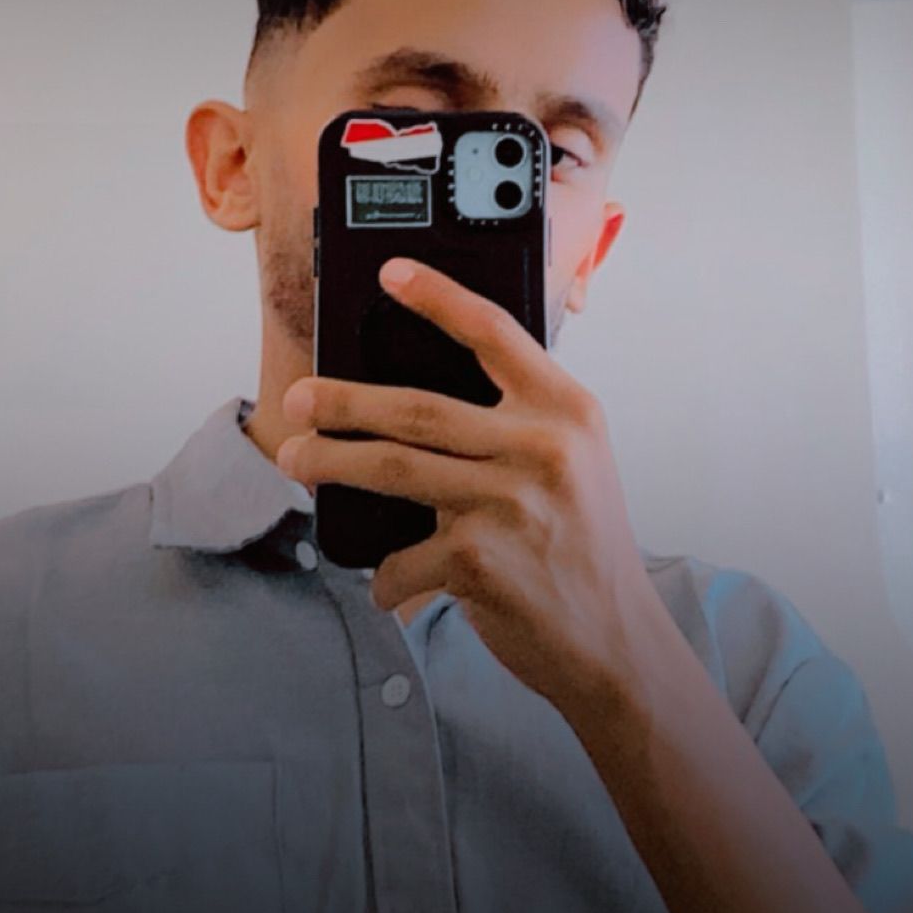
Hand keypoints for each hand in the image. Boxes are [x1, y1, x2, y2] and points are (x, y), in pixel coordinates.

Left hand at [276, 256, 666, 718]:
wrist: (616, 640)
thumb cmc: (582, 544)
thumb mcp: (573, 463)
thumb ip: (518, 423)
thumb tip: (413, 405)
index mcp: (567, 410)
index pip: (495, 333)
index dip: (439, 297)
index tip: (391, 272)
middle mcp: (543, 448)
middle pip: (419, 408)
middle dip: (345, 400)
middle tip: (300, 398)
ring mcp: (511, 503)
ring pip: (394, 468)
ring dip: (332, 462)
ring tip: (296, 457)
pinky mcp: (481, 560)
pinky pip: (404, 555)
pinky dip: (386, 573)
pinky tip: (387, 581)